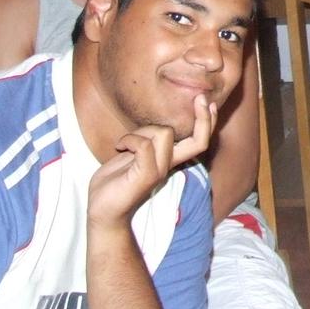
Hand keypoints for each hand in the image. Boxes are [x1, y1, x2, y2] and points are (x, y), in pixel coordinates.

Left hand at [88, 94, 215, 229]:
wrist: (101, 211)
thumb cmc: (113, 182)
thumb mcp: (132, 154)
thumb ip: (146, 140)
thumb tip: (152, 123)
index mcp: (168, 160)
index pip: (199, 141)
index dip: (208, 121)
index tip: (208, 100)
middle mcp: (168, 166)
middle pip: (199, 142)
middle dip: (204, 117)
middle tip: (200, 98)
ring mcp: (158, 171)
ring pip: (164, 133)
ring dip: (141, 130)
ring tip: (125, 143)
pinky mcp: (145, 176)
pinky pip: (144, 145)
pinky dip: (129, 140)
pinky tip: (119, 147)